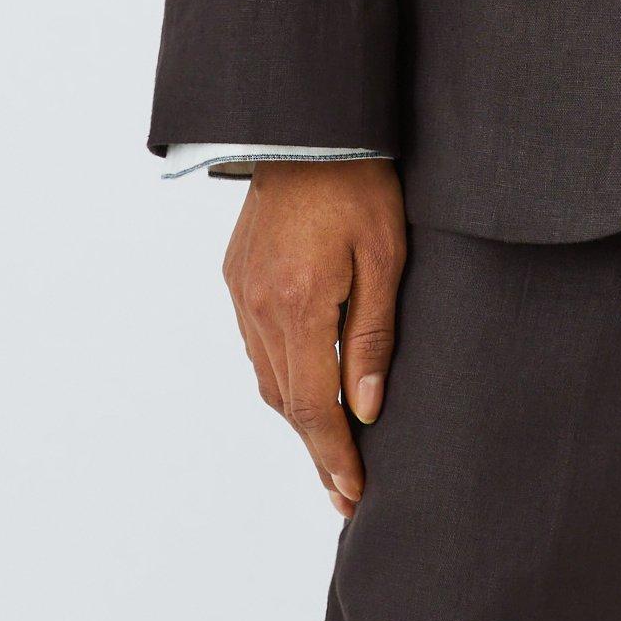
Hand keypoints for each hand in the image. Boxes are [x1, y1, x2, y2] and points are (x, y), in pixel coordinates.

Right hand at [222, 160, 407, 516]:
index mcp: (299, 303)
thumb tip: (366, 409)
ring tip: (329, 447)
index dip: (333, 455)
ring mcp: (241, 291)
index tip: (351, 494)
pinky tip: (304, 384)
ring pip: (266, 377)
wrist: (308, 127)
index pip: (311, 405)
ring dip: (297, 415)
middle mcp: (259, 305)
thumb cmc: (359, 183)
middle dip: (316, 449)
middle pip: (284, 401)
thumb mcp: (386, 255)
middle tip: (344, 490)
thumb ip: (373, 335)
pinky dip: (280, 374)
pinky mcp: (235, 275)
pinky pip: (255, 343)